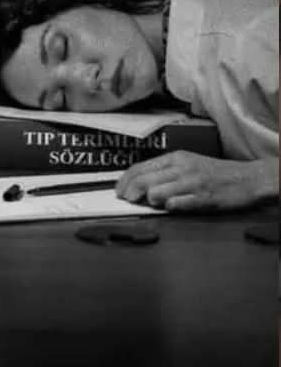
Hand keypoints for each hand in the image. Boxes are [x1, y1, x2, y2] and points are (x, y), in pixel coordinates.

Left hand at [115, 151, 264, 211]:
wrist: (247, 178)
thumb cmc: (215, 173)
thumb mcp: (187, 164)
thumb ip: (165, 172)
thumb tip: (140, 183)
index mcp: (175, 158)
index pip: (140, 167)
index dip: (125, 180)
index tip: (119, 190)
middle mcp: (181, 168)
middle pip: (143, 180)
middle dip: (130, 192)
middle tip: (127, 200)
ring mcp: (191, 183)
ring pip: (155, 192)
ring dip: (150, 201)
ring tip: (154, 204)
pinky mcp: (202, 198)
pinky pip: (176, 204)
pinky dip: (170, 208)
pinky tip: (172, 207)